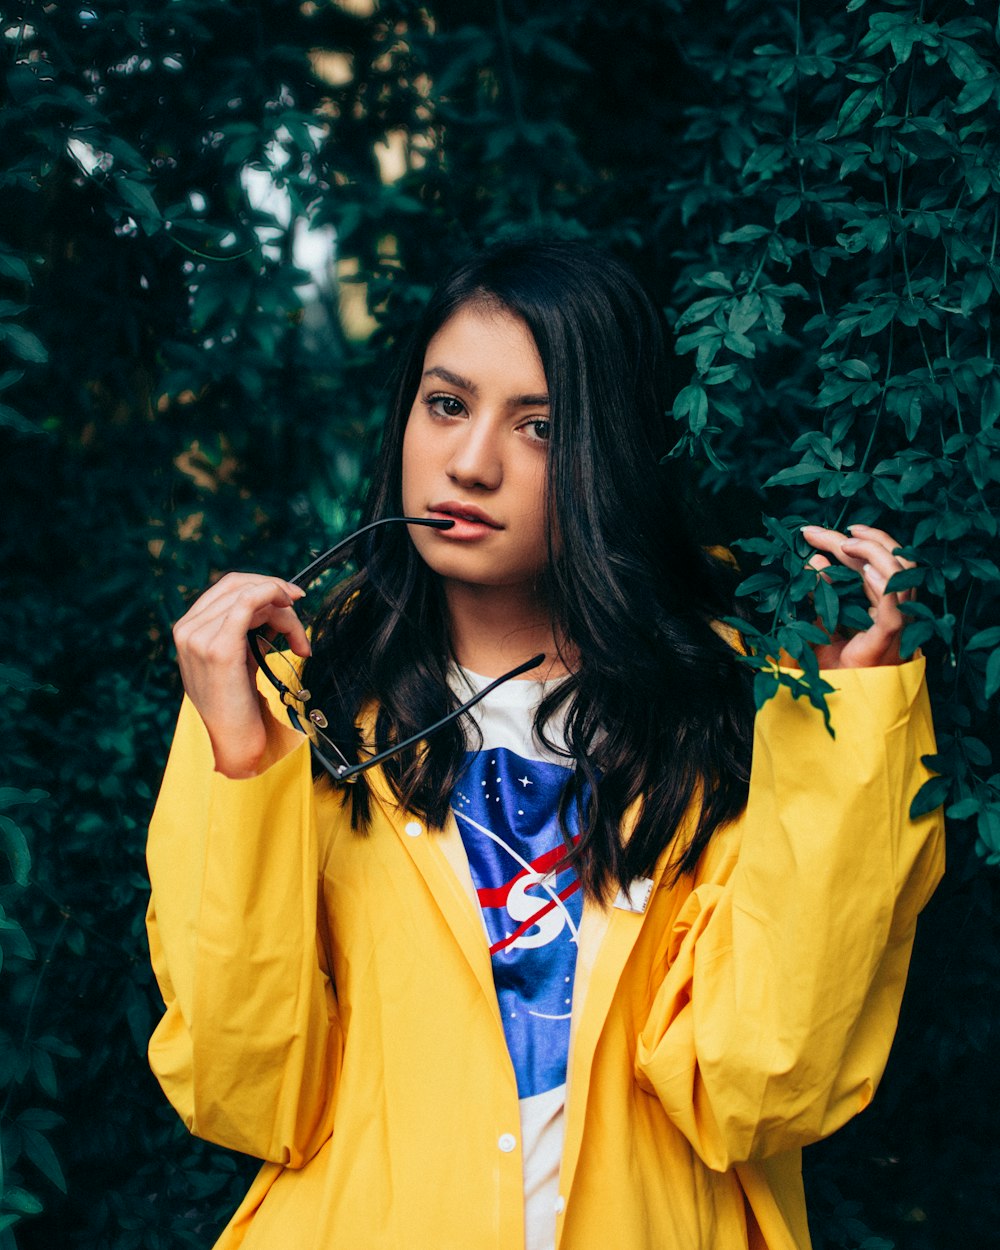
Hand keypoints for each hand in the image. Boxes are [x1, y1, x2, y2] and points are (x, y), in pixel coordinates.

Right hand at [172, 573, 310, 776]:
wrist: (232, 742)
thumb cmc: (239, 705)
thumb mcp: (238, 658)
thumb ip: (247, 629)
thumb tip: (276, 604)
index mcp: (188, 630)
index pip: (227, 588)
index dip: (262, 584)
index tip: (290, 595)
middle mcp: (187, 629)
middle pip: (239, 587)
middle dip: (276, 594)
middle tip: (300, 607)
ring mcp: (199, 637)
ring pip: (250, 596)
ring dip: (285, 612)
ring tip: (300, 640)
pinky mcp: (218, 648)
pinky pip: (248, 602)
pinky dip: (273, 596)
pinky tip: (291, 612)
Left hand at [799, 523, 915, 668]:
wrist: (833, 700)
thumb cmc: (829, 666)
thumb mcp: (818, 620)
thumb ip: (819, 591)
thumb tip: (813, 558)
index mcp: (880, 604)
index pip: (871, 562)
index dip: (848, 542)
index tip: (813, 531)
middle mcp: (895, 608)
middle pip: (887, 560)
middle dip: (855, 539)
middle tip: (815, 531)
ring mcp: (897, 621)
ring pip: (900, 572)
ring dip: (873, 550)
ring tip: (843, 542)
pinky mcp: (890, 636)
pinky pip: (893, 603)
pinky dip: (883, 580)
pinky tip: (864, 566)